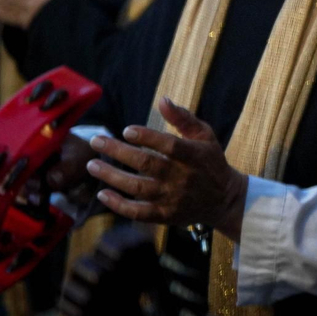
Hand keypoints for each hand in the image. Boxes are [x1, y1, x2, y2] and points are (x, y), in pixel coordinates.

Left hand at [85, 98, 248, 239]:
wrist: (224, 200)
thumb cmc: (210, 162)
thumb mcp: (205, 136)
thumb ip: (183, 118)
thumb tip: (162, 100)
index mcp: (194, 156)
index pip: (169, 146)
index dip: (147, 137)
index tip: (126, 130)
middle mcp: (182, 177)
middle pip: (147, 164)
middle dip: (118, 152)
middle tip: (96, 141)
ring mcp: (172, 198)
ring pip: (137, 188)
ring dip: (112, 176)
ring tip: (92, 165)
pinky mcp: (165, 215)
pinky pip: (138, 212)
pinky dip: (119, 205)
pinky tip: (103, 194)